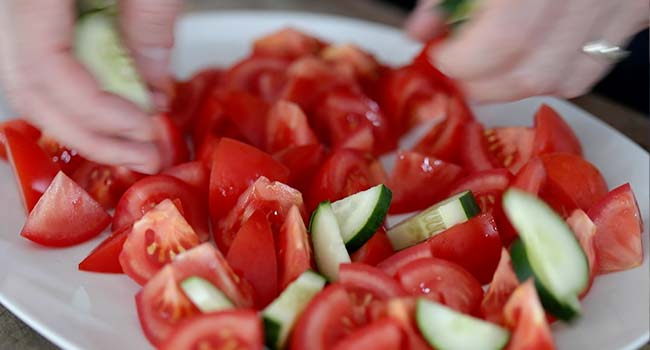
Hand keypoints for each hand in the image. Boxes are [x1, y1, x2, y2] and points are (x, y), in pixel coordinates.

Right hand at [0, 0, 180, 173]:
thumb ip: (148, 23)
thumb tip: (154, 85)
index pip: (46, 72)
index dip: (98, 113)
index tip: (144, 130)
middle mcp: (11, 6)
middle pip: (31, 92)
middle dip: (92, 136)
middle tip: (144, 156)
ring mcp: (17, 15)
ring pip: (34, 86)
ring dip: (88, 124)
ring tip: (138, 144)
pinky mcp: (37, 18)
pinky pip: (46, 67)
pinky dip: (84, 96)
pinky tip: (125, 108)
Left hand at [405, 0, 648, 102]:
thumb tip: (423, 30)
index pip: (504, 39)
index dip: (463, 62)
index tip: (442, 56)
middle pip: (532, 71)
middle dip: (482, 84)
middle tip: (458, 71)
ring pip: (564, 78)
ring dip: (516, 84)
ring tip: (490, 68)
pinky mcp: (637, 9)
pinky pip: (593, 66)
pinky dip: (555, 74)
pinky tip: (531, 57)